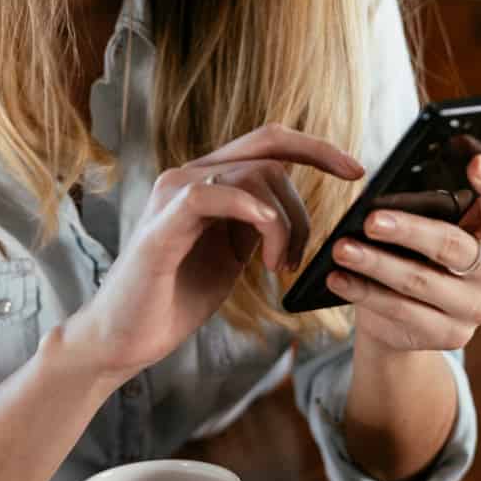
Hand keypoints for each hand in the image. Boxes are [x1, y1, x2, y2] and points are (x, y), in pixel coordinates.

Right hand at [63, 124, 364, 383]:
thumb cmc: (175, 298)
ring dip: (284, 224)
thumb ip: (254, 225)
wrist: (124, 338)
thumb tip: (293, 212)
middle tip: (311, 244)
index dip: (315, 148)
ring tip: (277, 267)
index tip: (355, 171)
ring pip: (252, 175)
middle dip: (310, 185)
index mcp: (207, 182)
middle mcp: (188, 177)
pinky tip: (264, 249)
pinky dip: (252, 214)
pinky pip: (213, 194)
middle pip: (268, 150)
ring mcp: (172, 197)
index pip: (267, 142)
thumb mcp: (229, 254)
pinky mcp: (162, 226)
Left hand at [327, 154, 480, 352]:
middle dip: (409, 231)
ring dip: (375, 263)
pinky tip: (338, 279)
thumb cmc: (418, 253)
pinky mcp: (451, 334)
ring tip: (341, 249)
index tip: (475, 163)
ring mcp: (477, 307)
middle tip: (371, 220)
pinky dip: (364, 291)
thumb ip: (423, 209)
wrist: (410, 317)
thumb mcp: (427, 226)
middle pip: (453, 246)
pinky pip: (401, 311)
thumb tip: (381, 194)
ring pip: (421, 281)